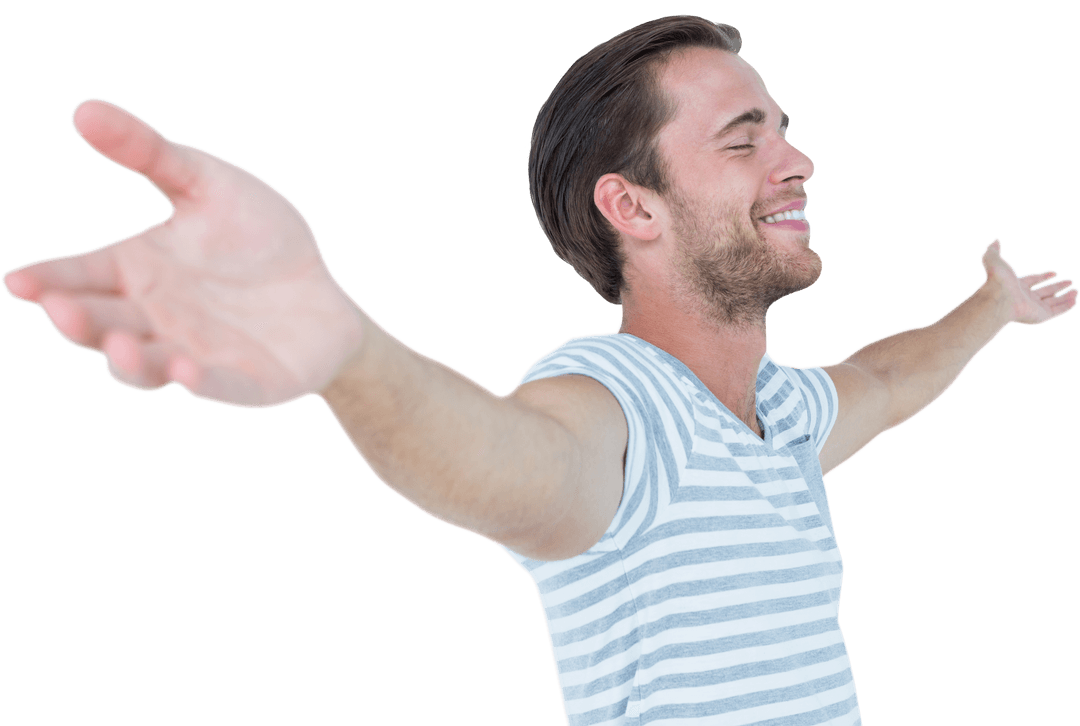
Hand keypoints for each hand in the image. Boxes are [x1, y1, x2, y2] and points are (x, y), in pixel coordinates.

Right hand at [2, 99, 365, 408]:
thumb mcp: (207, 184)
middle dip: (80, 321)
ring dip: (130, 362)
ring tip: (121, 346)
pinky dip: (201, 384)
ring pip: (148, 368)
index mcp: (136, 271)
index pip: (80, 276)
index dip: (49, 280)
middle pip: (104, 325)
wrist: (322, 291)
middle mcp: (155, 320)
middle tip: (62, 308)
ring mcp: (197, 356)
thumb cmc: (257, 238)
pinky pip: (219, 389)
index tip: (19, 280)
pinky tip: (188, 373)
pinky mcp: (246, 383)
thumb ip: (150, 153)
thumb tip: (83, 109)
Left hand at [979, 237, 1077, 326]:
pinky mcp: (1041, 316)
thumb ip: (994, 250)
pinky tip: (1074, 300)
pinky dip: (1067, 306)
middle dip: (1057, 287)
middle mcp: (1024, 298)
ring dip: (1065, 297)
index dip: (1044, 276)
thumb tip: (995, 240)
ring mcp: (1033, 308)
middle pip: (1044, 292)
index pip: (1032, 281)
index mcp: (1015, 286)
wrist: (998, 298)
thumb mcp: (994, 259)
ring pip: (1052, 303)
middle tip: (1070, 281)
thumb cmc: (996, 279)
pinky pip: (1057, 311)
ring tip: (1076, 291)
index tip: (1055, 273)